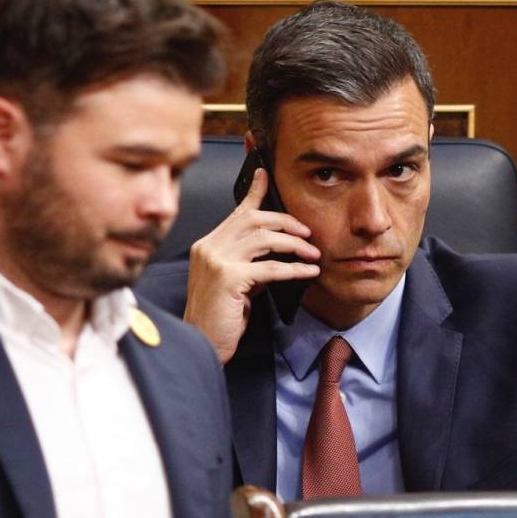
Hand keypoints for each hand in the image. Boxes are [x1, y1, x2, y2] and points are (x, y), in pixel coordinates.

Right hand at [183, 168, 320, 362]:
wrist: (203, 343)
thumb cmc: (219, 318)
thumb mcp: (234, 284)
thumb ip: (248, 263)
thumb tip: (276, 253)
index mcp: (207, 245)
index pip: (236, 212)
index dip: (253, 192)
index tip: (265, 173)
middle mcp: (209, 247)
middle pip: (253, 219)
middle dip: (285, 221)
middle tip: (308, 233)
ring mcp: (216, 261)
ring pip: (264, 238)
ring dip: (294, 244)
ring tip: (313, 253)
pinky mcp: (228, 278)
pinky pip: (270, 268)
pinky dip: (294, 268)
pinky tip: (309, 271)